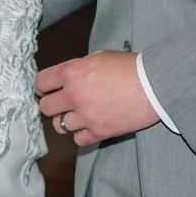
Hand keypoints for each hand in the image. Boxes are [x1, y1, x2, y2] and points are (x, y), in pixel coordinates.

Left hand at [35, 50, 156, 147]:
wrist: (155, 85)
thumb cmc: (130, 67)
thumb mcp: (100, 56)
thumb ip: (79, 67)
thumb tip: (67, 76)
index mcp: (72, 72)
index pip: (41, 83)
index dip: (43, 86)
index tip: (47, 89)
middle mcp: (74, 95)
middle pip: (45, 107)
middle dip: (52, 104)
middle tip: (62, 102)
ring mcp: (85, 116)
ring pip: (59, 126)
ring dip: (67, 120)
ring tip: (79, 114)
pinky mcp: (98, 132)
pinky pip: (78, 139)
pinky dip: (82, 134)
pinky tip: (91, 125)